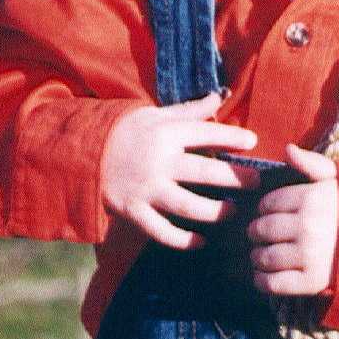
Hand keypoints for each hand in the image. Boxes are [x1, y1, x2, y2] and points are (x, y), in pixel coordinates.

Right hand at [99, 91, 258, 249]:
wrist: (82, 153)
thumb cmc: (124, 132)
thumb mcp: (154, 115)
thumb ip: (189, 111)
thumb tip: (219, 96)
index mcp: (165, 134)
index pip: (207, 134)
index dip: (233, 137)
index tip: (253, 142)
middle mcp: (158, 162)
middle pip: (206, 173)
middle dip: (236, 179)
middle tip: (256, 183)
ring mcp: (146, 189)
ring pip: (189, 207)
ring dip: (215, 213)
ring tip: (232, 212)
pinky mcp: (134, 211)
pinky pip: (163, 232)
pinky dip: (183, 240)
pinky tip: (202, 242)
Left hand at [246, 142, 338, 295]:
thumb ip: (312, 163)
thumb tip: (287, 149)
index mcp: (311, 199)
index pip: (269, 203)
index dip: (264, 209)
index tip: (269, 214)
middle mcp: (307, 226)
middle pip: (262, 230)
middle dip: (256, 233)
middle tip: (259, 236)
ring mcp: (309, 256)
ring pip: (265, 257)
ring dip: (257, 257)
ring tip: (261, 256)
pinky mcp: (312, 282)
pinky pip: (274, 284)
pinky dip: (262, 282)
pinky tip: (263, 276)